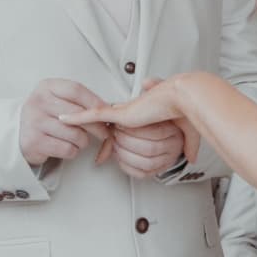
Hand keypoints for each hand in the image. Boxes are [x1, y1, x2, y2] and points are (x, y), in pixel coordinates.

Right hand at [19, 79, 114, 166]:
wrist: (19, 132)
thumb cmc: (46, 115)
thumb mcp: (58, 99)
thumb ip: (79, 101)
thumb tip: (109, 109)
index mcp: (46, 87)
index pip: (76, 90)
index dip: (95, 102)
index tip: (107, 112)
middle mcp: (38, 102)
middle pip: (78, 114)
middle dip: (96, 126)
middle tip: (104, 133)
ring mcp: (34, 122)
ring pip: (75, 134)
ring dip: (83, 141)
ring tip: (79, 140)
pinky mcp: (34, 142)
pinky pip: (67, 149)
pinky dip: (73, 151)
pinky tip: (67, 147)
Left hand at [61, 76, 201, 165]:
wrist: (185, 98)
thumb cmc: (187, 111)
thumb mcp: (187, 133)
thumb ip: (187, 145)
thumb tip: (192, 157)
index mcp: (143, 116)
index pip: (124, 132)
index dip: (116, 145)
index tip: (108, 156)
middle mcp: (130, 113)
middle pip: (114, 138)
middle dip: (112, 149)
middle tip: (106, 157)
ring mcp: (123, 112)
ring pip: (108, 133)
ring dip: (109, 145)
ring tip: (106, 152)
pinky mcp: (119, 113)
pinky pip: (94, 116)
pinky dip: (79, 117)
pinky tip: (65, 118)